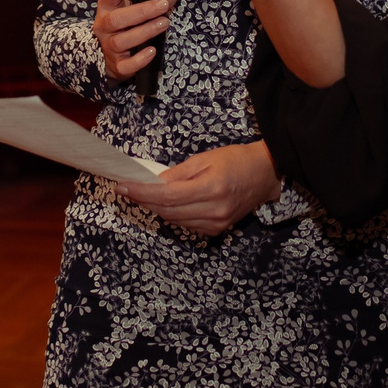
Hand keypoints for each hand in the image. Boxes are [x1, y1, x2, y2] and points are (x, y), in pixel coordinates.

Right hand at [93, 0, 177, 79]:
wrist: (110, 58)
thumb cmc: (126, 26)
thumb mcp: (135, 8)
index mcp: (108, 6)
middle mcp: (104, 25)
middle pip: (117, 18)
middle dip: (142, 11)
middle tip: (163, 5)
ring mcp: (109, 46)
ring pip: (122, 40)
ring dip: (145, 31)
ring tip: (164, 23)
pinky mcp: (117, 66)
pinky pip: (126, 65)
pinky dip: (139, 59)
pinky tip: (152, 51)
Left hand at [117, 140, 282, 236]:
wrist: (265, 174)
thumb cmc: (236, 160)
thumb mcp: (206, 158)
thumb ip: (179, 173)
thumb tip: (155, 183)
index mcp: (211, 189)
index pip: (167, 196)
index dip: (141, 192)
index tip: (122, 186)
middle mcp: (214, 210)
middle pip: (168, 210)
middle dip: (143, 200)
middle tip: (126, 189)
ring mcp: (216, 223)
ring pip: (175, 220)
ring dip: (156, 208)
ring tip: (143, 195)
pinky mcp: (217, 229)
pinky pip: (186, 225)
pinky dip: (172, 215)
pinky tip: (165, 204)